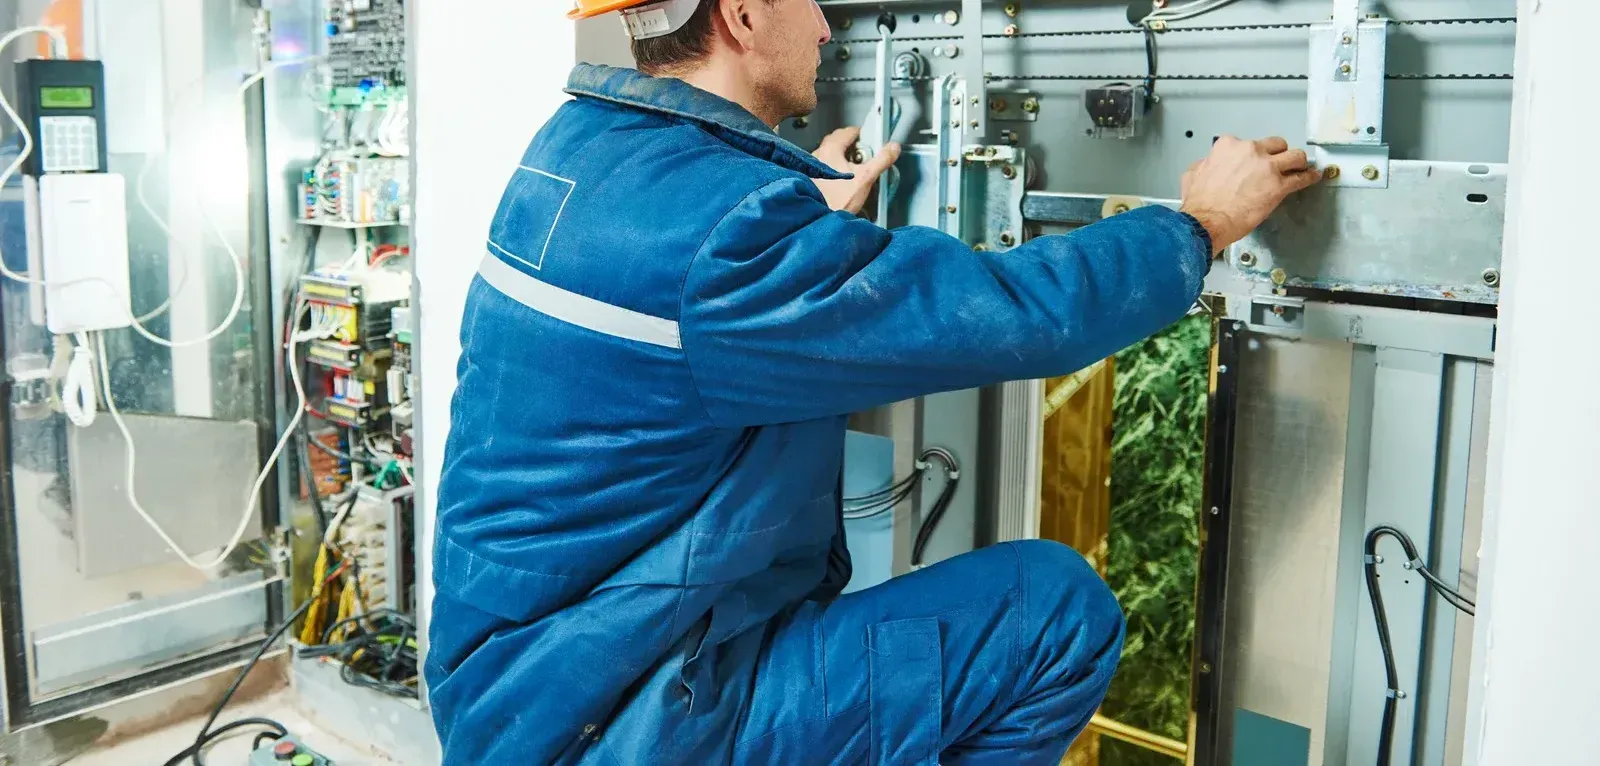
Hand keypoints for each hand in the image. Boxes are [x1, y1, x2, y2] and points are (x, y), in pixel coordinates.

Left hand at [811, 127, 901, 215]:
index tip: (870, 141)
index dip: (863, 134)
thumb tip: (893, 148)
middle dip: (852, 144)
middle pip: (838, 139)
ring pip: (830, 152)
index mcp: (831, 149)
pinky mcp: (811, 177)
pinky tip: (842, 179)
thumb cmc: (837, 200)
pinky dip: (834, 166)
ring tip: (854, 168)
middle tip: (864, 155)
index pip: (848, 131)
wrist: (820, 218)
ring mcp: (812, 166)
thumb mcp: (866, 178)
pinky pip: (824, 164)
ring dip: (842, 155)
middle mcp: (818, 154)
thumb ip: (881, 160)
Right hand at [1180, 136, 1322, 256]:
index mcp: (1229, 146)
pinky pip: (1301, 178)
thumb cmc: (1199, 202)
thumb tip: (1207, 164)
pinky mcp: (1279, 187)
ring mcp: (1267, 168)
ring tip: (1299, 168)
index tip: (1253, 163)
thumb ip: (1204, 164)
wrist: (1206, 221)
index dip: (1252, 155)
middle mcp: (1250, 151)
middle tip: (1278, 165)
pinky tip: (1312, 177)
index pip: (1247, 143)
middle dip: (1278, 154)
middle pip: (1276, 144)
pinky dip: (1308, 177)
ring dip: (1297, 162)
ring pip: (1294, 156)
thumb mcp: (1192, 174)